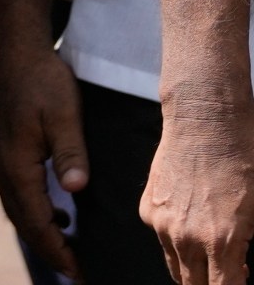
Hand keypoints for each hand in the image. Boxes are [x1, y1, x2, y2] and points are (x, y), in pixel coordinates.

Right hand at [0, 36, 87, 279]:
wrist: (12, 49)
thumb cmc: (41, 79)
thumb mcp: (64, 114)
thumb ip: (70, 152)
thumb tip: (75, 189)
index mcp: (15, 164)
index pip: (36, 221)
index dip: (58, 249)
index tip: (80, 271)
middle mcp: (0, 167)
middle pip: (22, 222)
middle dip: (49, 249)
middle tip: (77, 270)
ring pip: (17, 209)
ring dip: (40, 231)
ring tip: (69, 247)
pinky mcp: (2, 150)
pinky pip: (16, 193)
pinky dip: (34, 211)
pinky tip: (57, 211)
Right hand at [145, 96, 253, 284]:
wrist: (205, 124)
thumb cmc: (242, 162)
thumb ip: (245, 246)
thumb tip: (240, 267)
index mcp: (221, 240)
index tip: (238, 282)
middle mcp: (186, 237)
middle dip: (211, 284)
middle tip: (228, 273)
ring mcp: (162, 224)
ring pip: (176, 267)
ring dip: (194, 269)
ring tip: (213, 255)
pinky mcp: (148, 210)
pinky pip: (162, 240)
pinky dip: (177, 242)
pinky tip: (193, 224)